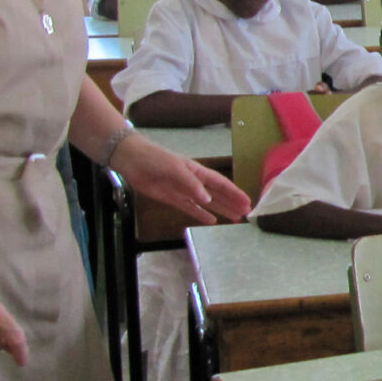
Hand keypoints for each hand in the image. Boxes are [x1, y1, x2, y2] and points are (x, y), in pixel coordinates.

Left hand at [112, 140, 251, 224]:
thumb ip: (192, 185)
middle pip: (218, 194)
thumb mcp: (176, 169)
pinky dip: (201, 214)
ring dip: (221, 209)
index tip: (247, 202)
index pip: (221, 183)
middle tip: (247, 213)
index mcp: (198, 171)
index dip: (234, 192)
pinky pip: (190, 208)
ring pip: (207, 203)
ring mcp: (184, 191)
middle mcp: (194, 182)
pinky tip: (212, 221)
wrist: (133, 161)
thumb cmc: (157, 159)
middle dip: (232, 202)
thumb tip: (208, 199)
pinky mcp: (172, 199)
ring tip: (235, 218)